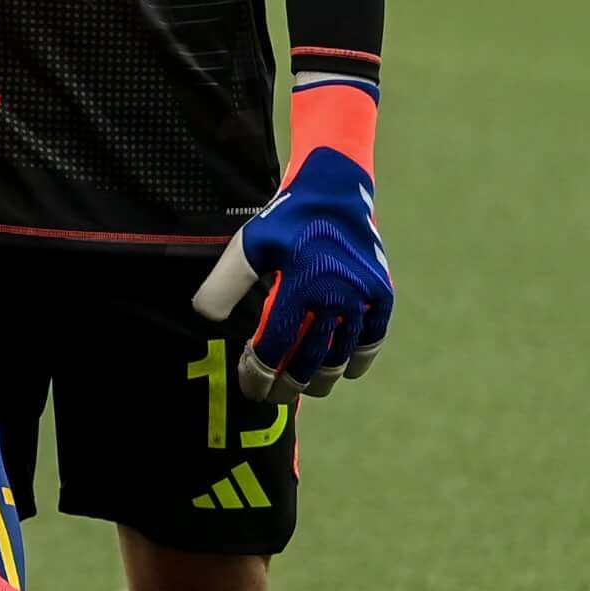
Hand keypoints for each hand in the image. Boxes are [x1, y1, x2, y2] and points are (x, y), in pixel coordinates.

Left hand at [195, 145, 389, 402]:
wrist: (336, 194)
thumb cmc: (284, 223)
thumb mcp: (246, 246)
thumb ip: (224, 283)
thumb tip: (208, 319)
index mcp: (301, 285)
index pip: (276, 347)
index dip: (261, 373)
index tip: (251, 387)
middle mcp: (336, 296)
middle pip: (309, 361)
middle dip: (288, 385)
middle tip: (272, 396)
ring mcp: (362, 298)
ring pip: (340, 357)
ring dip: (319, 379)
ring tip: (302, 387)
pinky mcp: (381, 296)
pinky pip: (371, 340)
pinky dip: (356, 360)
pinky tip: (340, 370)